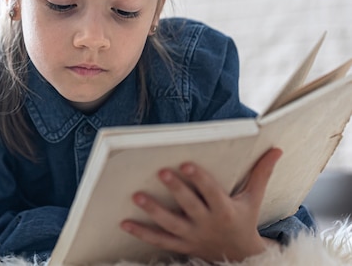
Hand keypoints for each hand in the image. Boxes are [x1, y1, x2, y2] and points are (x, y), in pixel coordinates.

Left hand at [120, 148, 281, 261]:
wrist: (241, 257)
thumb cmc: (245, 220)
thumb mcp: (254, 199)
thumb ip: (261, 173)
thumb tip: (277, 148)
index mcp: (226, 211)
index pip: (212, 193)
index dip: (200, 179)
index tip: (186, 163)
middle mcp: (208, 224)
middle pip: (190, 206)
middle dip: (176, 190)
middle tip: (161, 173)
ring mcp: (193, 237)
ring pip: (170, 225)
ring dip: (153, 211)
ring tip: (136, 196)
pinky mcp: (182, 246)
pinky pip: (160, 241)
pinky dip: (142, 233)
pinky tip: (125, 223)